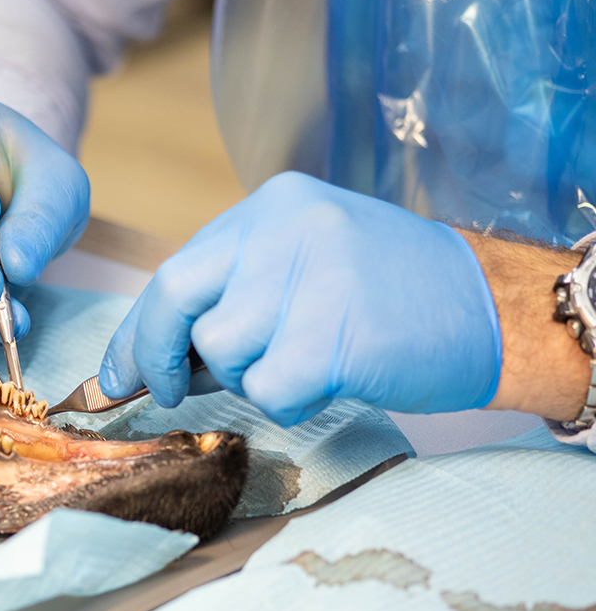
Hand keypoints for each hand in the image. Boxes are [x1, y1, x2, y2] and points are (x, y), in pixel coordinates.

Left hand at [98, 172, 501, 425]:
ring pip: (223, 349)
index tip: (117, 374)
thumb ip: (233, 297)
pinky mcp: (338, 330)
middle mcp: (286, 227)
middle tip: (166, 391)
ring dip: (246, 378)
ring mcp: (313, 273)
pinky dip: (287, 403)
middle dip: (155, 357)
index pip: (174, 271)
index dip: (137, 332)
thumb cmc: (389, 299)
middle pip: (176, 297)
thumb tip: (153, 361)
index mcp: (271, 208)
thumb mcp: (304, 268)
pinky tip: (326, 381)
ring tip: (298, 366)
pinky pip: (269, 389)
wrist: (493, 308)